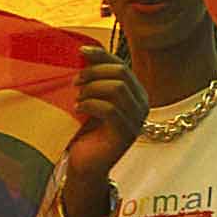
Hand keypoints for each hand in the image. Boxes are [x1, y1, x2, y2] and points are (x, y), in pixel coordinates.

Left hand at [61, 41, 145, 193]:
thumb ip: (96, 80)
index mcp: (136, 93)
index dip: (101, 55)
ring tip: (77, 97)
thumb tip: (85, 53)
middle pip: (121, 73)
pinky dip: (91, 104)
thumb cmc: (86, 131)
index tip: (80, 52)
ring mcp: (137, 120)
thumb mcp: (93, 99)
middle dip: (95, 72)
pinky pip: (110, 109)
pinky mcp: (127, 134)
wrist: (85, 165)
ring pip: (117, 89)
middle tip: (75, 81)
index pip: (121, 65)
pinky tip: (78, 108)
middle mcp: (142, 104)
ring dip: (92, 89)